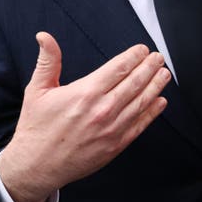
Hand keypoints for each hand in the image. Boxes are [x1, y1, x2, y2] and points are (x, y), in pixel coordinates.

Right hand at [0, 33, 170, 201]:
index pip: (118, 68)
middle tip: (158, 58)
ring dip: (156, 86)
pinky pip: (140, 125)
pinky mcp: (116, 144)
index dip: (134, 56)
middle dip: (150, 67)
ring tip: (164, 74)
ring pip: (141, 102)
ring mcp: (112, 128)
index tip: (142, 50)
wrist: (36, 165)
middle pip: (135, 82)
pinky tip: (160, 102)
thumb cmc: (37, 128)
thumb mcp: (37, 90)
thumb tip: (44, 36)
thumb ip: (48, 61)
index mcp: (85, 92)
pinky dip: (153, 112)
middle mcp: (103, 109)